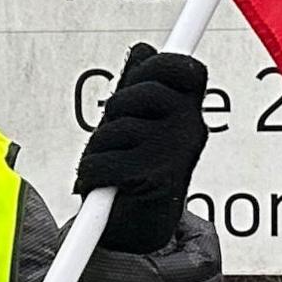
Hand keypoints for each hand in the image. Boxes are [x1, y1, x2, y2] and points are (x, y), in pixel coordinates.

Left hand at [74, 44, 211, 254]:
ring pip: (115, 126)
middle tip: (115, 132)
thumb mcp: (138, 121)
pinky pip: (102, 161)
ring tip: (110, 167)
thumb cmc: (136, 171)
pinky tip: (101, 187)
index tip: (142, 72)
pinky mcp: (154, 179)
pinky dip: (90, 175)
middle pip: (141, 89)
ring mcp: (175, 154)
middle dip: (117, 107)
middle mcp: (191, 130)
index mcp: (190, 111)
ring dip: (99, 147)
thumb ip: (140, 84)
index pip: (186, 69)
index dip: (160, 64)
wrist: (142, 233)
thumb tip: (142, 48)